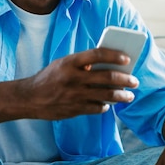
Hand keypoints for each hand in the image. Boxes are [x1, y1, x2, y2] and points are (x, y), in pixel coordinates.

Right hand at [19, 48, 139, 119]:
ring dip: (121, 95)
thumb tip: (108, 66)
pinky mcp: (74, 109)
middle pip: (106, 77)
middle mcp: (73, 78)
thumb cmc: (49, 77)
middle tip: (135, 81)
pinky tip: (108, 104)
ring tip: (129, 95)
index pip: (97, 54)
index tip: (127, 58)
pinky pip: (96, 108)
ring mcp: (74, 95)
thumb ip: (82, 64)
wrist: (29, 98)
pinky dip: (105, 106)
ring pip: (106, 95)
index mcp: (70, 62)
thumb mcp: (62, 64)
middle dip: (125, 79)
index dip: (114, 55)